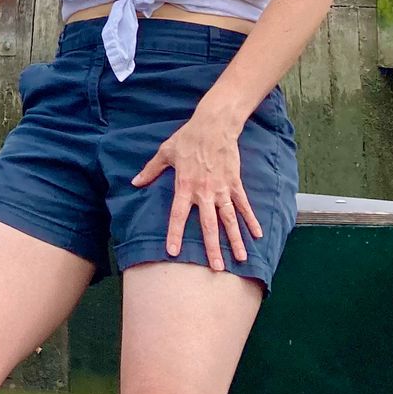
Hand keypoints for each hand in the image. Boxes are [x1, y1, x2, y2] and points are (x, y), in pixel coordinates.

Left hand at [131, 108, 264, 270]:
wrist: (213, 125)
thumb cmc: (187, 138)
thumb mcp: (165, 152)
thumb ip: (151, 170)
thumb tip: (135, 182)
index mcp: (185, 186)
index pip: (178, 215)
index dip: (175, 233)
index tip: (173, 252)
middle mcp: (204, 192)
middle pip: (208, 224)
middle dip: (213, 247)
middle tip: (217, 268)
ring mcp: (221, 189)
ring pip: (229, 219)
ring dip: (235, 239)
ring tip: (242, 258)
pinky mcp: (234, 183)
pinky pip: (243, 205)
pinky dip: (250, 219)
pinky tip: (257, 234)